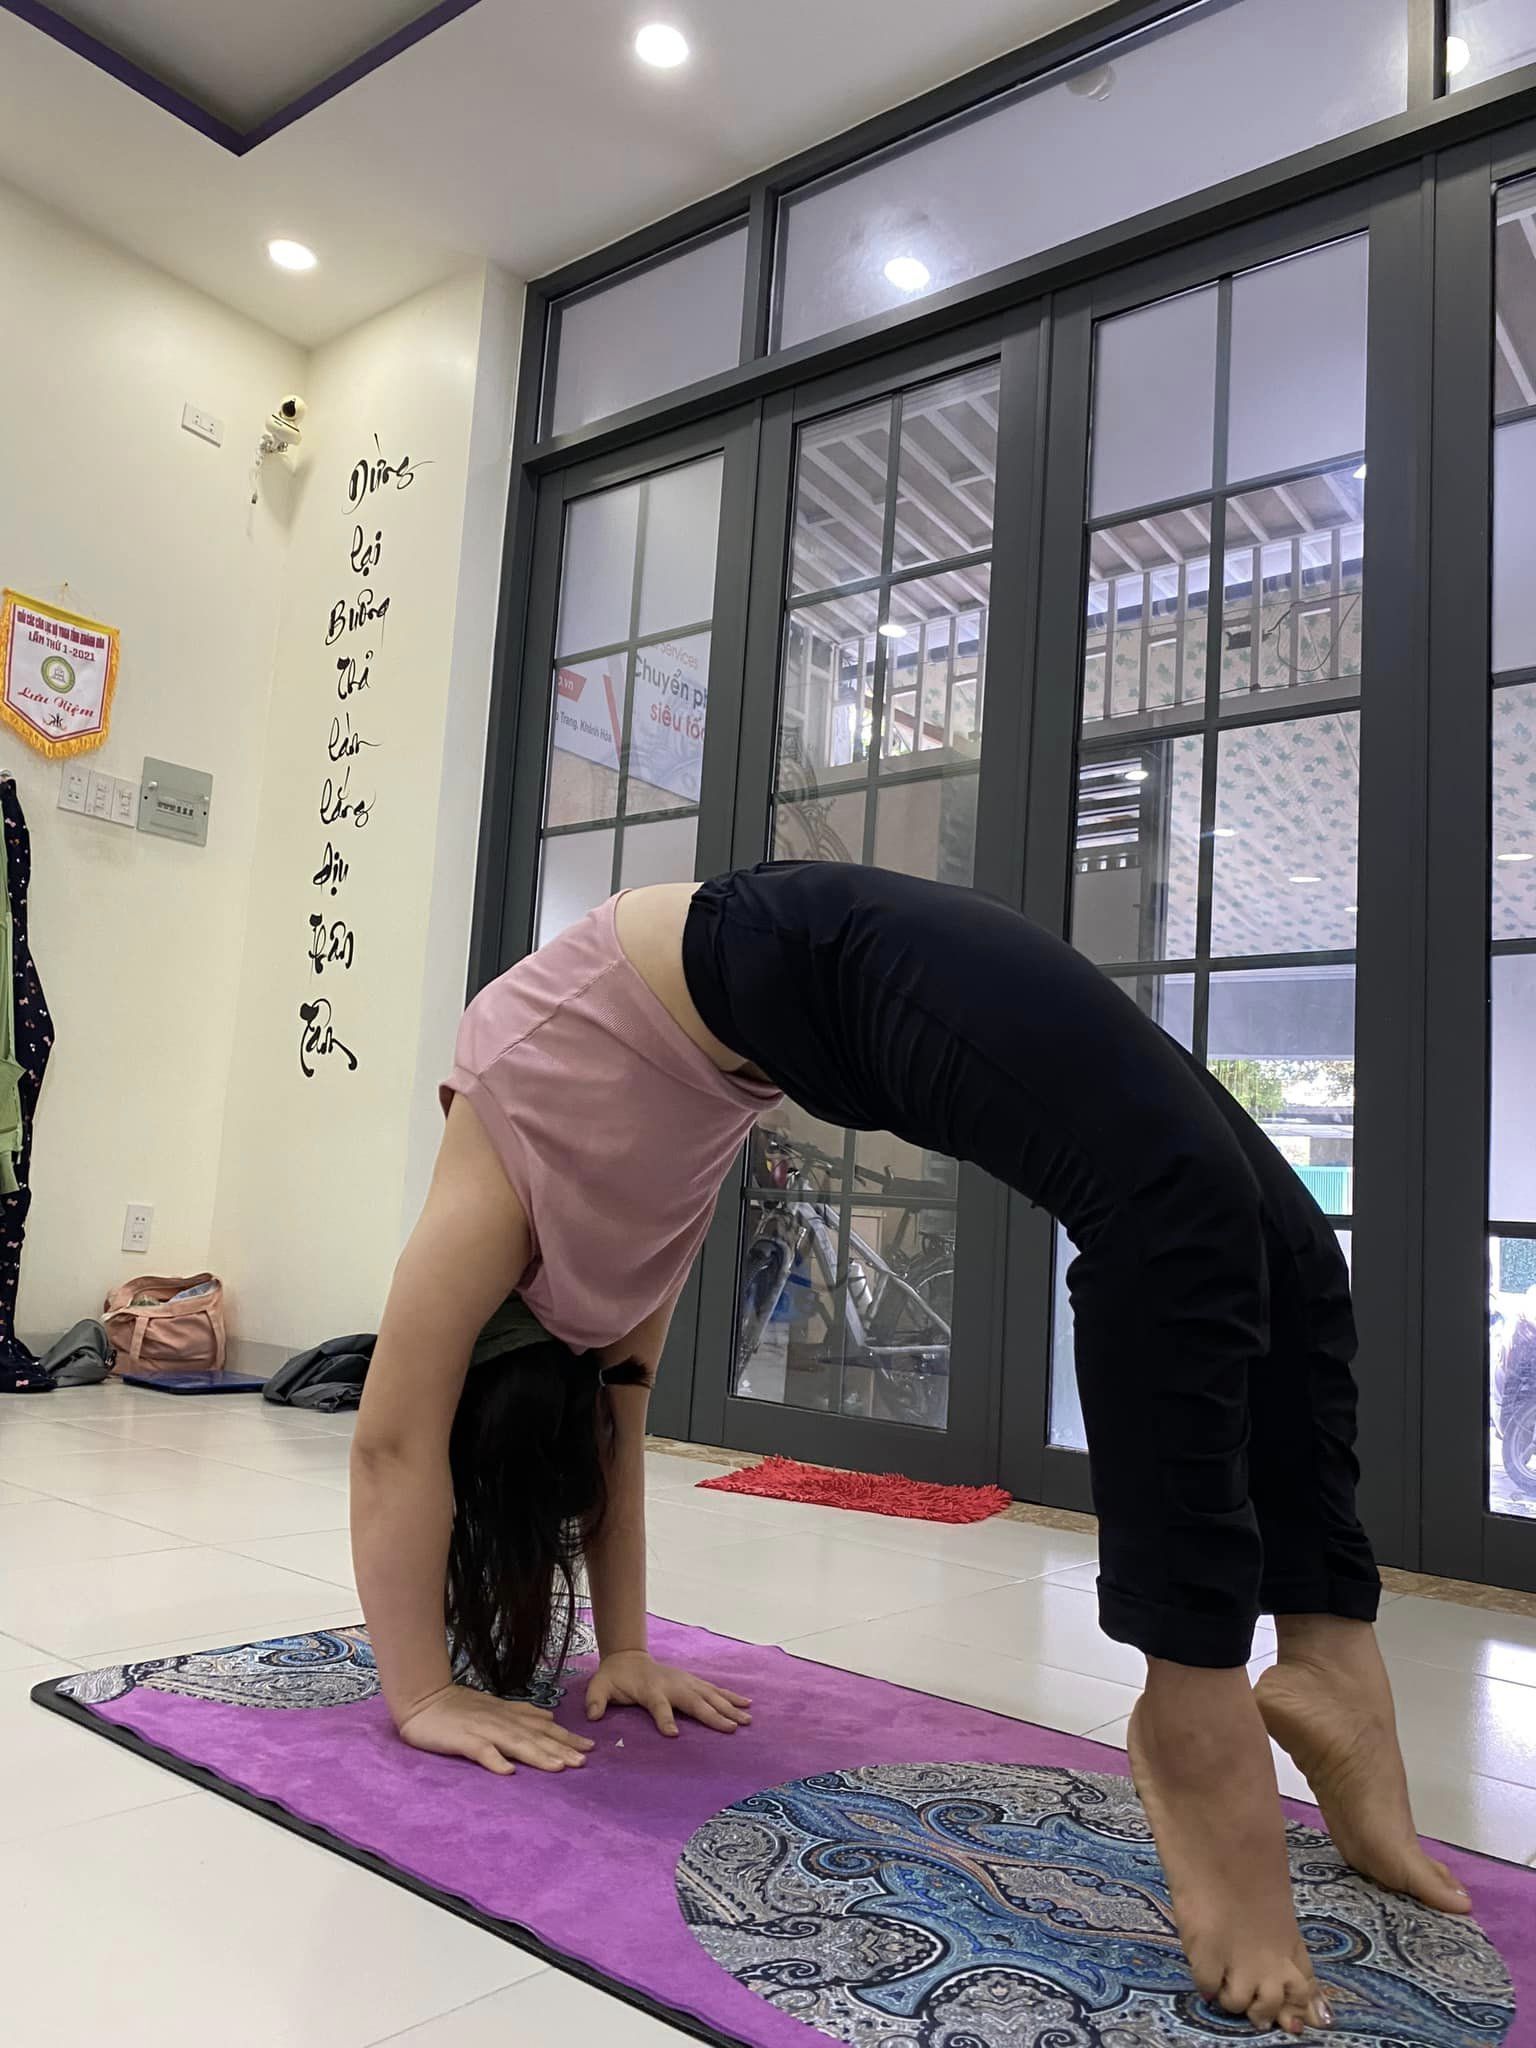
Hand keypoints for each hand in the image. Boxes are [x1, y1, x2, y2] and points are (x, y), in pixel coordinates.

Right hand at [397, 1683, 595, 1774]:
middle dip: (561, 1749)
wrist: (424, 1699)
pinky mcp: (463, 1739)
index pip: (543, 1728)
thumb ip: (521, 1713)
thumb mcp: (495, 1706)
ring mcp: (483, 1730)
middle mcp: (501, 1721)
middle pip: (536, 1737)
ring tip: (559, 1767)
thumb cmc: (458, 1706)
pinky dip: (495, 1761)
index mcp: (509, 1715)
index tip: (590, 1748)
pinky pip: (481, 1751)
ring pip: (515, 1744)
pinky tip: (508, 1773)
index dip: (567, 1738)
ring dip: (538, 1755)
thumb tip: (549, 1718)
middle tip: (584, 1762)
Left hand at [586, 1651, 752, 1737]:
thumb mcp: (599, 1687)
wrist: (628, 1657)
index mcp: (650, 1690)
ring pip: (710, 1695)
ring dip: (729, 1707)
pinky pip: (715, 1690)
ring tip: (747, 1719)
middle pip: (694, 1702)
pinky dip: (731, 1696)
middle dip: (713, 1715)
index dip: (665, 1719)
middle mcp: (672, 1685)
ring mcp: (685, 1682)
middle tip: (732, 1728)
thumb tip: (593, 1716)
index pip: (659, 1706)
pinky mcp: (692, 1682)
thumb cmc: (614, 1678)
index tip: (673, 1734)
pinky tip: (747, 1704)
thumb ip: (596, 1701)